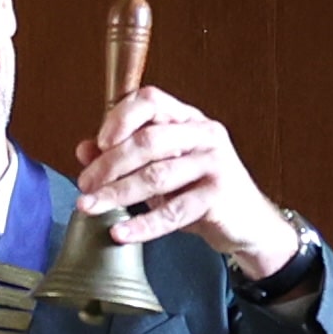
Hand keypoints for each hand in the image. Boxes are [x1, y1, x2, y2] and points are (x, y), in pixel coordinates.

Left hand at [75, 85, 298, 275]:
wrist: (249, 223)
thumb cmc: (200, 191)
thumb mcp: (162, 168)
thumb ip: (124, 156)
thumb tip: (84, 150)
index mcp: (188, 119)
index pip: (150, 100)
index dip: (120, 118)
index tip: (98, 143)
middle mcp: (204, 135)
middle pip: (148, 141)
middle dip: (109, 164)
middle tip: (84, 185)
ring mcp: (215, 164)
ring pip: (157, 176)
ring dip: (117, 193)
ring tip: (91, 207)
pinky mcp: (219, 197)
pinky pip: (173, 212)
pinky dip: (143, 225)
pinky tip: (121, 232)